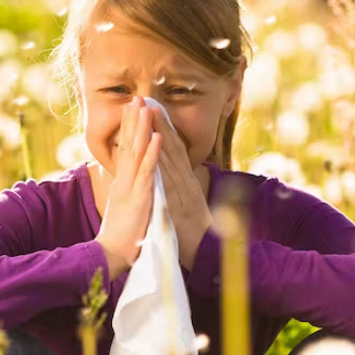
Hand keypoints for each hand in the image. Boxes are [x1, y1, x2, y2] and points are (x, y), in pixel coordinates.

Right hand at [95, 96, 162, 279]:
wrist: (111, 255)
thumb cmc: (121, 236)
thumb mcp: (124, 208)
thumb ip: (127, 193)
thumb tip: (127, 183)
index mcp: (122, 183)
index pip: (125, 150)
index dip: (129, 129)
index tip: (132, 109)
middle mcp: (124, 181)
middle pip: (128, 145)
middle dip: (133, 120)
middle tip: (136, 97)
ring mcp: (131, 187)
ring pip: (137, 152)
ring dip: (142, 129)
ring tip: (146, 108)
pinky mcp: (139, 197)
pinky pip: (148, 171)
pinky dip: (153, 153)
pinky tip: (157, 137)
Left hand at [149, 107, 212, 270]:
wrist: (207, 255)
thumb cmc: (194, 233)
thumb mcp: (185, 206)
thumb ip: (180, 190)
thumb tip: (172, 178)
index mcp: (185, 182)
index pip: (173, 150)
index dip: (162, 129)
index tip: (151, 109)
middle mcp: (186, 181)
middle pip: (171, 147)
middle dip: (159, 122)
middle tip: (147, 99)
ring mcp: (184, 191)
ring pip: (170, 158)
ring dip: (160, 134)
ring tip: (149, 112)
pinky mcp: (180, 204)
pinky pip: (169, 181)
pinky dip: (163, 162)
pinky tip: (157, 146)